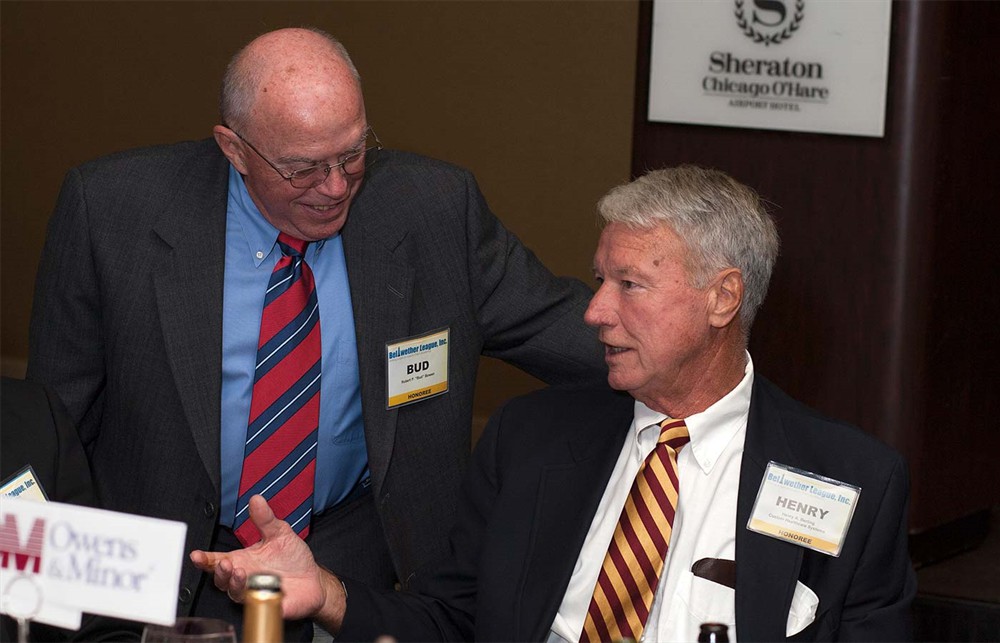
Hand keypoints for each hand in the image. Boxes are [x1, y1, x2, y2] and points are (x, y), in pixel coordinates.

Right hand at [190, 495, 341, 622]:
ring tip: (240, 572)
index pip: (217, 561)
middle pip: (222, 579)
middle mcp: (245, 578)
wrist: (313, 579)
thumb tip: (256, 499)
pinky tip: (261, 589)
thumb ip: (265, 519)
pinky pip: (258, 604)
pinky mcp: (268, 604)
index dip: (205, 559)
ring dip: (234, 584)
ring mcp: (255, 593)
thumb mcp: (279, 533)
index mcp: (243, 560)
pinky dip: (257, 597)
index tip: (197, 555)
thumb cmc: (292, 558)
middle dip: (220, 572)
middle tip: (224, 564)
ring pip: (236, 594)